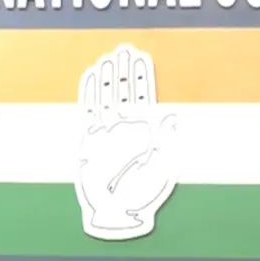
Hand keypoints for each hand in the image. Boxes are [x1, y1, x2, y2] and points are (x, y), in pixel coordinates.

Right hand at [75, 43, 177, 241]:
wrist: (116, 211)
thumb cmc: (142, 194)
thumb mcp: (163, 168)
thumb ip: (166, 141)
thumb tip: (171, 116)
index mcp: (146, 132)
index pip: (144, 97)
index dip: (142, 77)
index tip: (141, 58)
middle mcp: (126, 128)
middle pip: (123, 92)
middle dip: (124, 71)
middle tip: (123, 48)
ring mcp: (106, 132)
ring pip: (106, 96)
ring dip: (107, 77)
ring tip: (107, 57)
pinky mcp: (89, 140)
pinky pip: (88, 109)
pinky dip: (89, 91)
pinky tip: (90, 75)